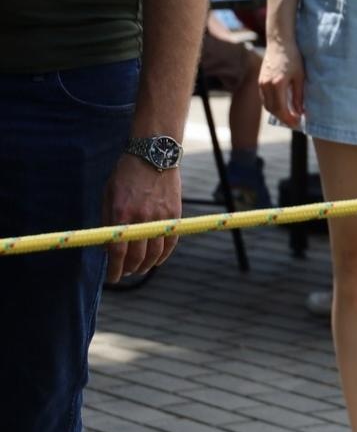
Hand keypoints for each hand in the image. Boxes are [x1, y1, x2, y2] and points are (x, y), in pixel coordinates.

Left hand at [102, 155, 180, 282]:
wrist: (154, 154)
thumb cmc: (126, 174)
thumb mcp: (109, 195)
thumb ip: (108, 220)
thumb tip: (108, 246)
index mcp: (121, 214)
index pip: (117, 252)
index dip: (114, 269)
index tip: (112, 277)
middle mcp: (141, 218)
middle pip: (137, 256)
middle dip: (129, 269)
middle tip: (124, 272)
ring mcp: (160, 217)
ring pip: (155, 253)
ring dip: (145, 265)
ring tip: (139, 269)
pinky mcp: (174, 214)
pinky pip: (170, 242)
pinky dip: (163, 255)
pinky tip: (156, 260)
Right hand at [259, 39, 305, 128]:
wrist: (279, 42)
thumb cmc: (293, 58)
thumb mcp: (300, 77)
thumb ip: (299, 96)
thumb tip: (301, 112)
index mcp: (277, 84)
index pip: (281, 109)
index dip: (289, 119)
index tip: (297, 123)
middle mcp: (266, 85)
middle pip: (272, 109)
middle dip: (283, 118)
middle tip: (295, 123)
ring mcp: (261, 83)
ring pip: (267, 105)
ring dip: (277, 113)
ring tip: (289, 117)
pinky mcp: (260, 80)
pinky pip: (264, 98)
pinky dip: (272, 105)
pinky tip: (281, 107)